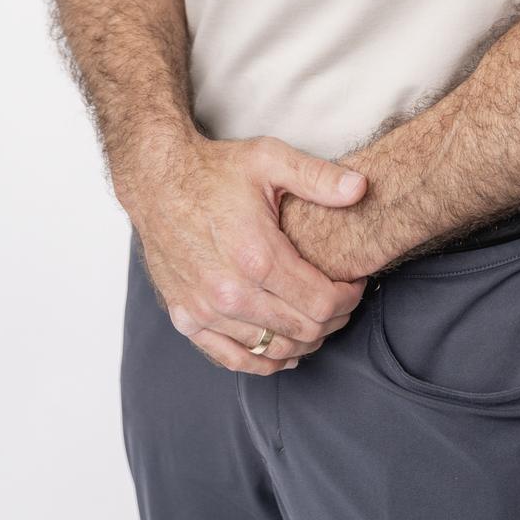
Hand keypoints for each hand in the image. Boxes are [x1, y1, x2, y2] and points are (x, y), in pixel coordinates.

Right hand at [124, 133, 370, 374]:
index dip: (349, 298)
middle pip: (303, 331)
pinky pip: (234, 359)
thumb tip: (361, 188)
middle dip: (334, 319)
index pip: (322, 302)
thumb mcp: (270, 159)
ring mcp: (205, 311)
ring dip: (304, 340)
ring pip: (274, 350)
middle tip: (342, 299)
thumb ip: (319, 177)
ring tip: (316, 316)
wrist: (157, 180)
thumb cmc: (214, 170)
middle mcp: (230, 293)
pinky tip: (282, 348)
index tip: (355, 283)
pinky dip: (265, 360)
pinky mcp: (186, 319)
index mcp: (257, 256)